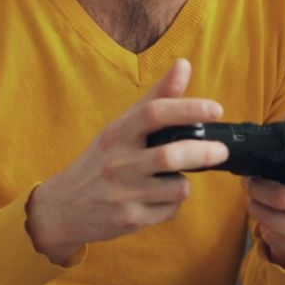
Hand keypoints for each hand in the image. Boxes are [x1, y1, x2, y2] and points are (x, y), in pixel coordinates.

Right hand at [26, 59, 228, 264]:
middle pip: (169, 156)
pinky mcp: (129, 219)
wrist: (64, 207)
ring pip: (176, 188)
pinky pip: (169, 210)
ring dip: (185, 183)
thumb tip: (184, 65)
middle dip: (202, 153)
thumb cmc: (101, 162)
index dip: (188, 108)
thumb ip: (155, 98)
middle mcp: (117, 162)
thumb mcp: (121, 128)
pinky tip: (158, 199)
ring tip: (175, 179)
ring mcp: (122, 193)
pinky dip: (173, 204)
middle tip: (221, 150)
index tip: (215, 109)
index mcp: (117, 133)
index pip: (154, 113)